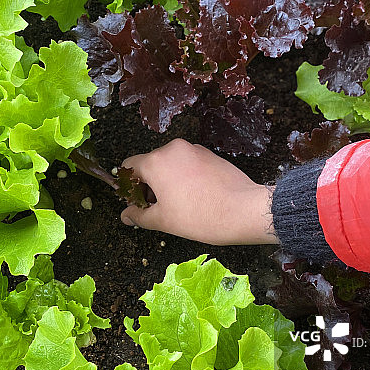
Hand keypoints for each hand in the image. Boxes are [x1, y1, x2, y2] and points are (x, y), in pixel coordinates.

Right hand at [120, 139, 278, 245]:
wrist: (243, 210)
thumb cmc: (201, 217)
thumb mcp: (163, 221)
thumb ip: (139, 215)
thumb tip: (125, 215)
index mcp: (156, 162)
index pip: (128, 166)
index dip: (128, 186)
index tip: (136, 202)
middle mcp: (173, 149)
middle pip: (150, 164)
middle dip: (148, 185)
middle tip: (155, 208)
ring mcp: (193, 149)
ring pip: (170, 163)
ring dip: (166, 180)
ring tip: (177, 205)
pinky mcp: (209, 154)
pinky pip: (187, 163)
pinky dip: (184, 176)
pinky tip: (194, 197)